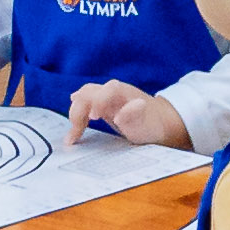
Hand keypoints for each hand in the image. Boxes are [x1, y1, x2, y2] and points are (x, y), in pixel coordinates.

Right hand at [65, 83, 191, 147]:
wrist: (157, 123)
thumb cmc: (151, 123)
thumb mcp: (145, 123)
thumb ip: (133, 115)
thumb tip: (119, 115)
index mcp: (122, 92)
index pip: (105, 91)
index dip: (97, 102)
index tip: (93, 118)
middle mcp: (110, 90)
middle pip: (87, 93)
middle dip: (79, 112)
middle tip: (76, 135)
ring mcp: (103, 96)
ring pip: (82, 99)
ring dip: (75, 117)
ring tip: (72, 139)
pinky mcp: (99, 105)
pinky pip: (83, 107)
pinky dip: (76, 119)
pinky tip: (73, 133)